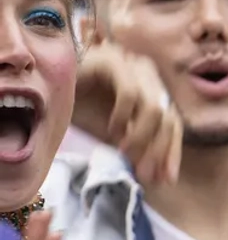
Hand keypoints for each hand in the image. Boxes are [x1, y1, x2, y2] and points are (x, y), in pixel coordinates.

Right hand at [72, 42, 181, 187]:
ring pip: (154, 108)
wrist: (43, 82)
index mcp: (152, 88)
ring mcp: (131, 64)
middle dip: (158, 151)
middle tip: (144, 173)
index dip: (171, 152)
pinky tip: (112, 129)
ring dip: (141, 136)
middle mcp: (147, 74)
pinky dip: (124, 116)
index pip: (173, 123)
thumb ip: (135, 145)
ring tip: (124, 151)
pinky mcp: (112, 60)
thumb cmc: (78, 104)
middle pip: (168, 117)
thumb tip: (156, 174)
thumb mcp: (113, 130)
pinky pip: (130, 94)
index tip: (166, 180)